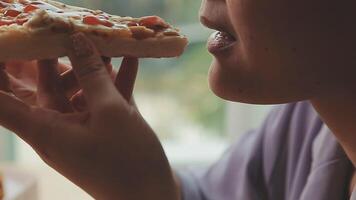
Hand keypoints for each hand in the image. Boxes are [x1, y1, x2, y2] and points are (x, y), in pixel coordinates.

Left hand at [0, 33, 178, 199]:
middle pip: (48, 87)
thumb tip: (77, 41)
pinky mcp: (102, 130)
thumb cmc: (128, 160)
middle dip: (59, 58)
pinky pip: (101, 100)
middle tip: (72, 34)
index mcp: (45, 130)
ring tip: (109, 45)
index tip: (11, 50)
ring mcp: (81, 129)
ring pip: (79, 90)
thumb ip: (93, 75)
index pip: (3, 101)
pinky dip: (114, 82)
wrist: (153, 195)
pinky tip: (130, 61)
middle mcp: (58, 129)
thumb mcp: (111, 112)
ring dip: (93, 68)